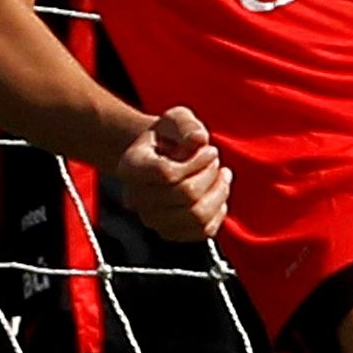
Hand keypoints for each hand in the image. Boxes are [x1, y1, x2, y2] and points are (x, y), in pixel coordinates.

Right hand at [117, 107, 229, 242]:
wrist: (162, 157)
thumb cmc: (170, 136)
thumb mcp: (176, 120)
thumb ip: (186, 125)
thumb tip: (199, 139)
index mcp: (130, 167)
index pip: (167, 173)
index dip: (198, 161)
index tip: (210, 149)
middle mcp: (135, 198)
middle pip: (186, 195)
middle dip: (210, 174)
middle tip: (215, 160)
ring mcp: (151, 219)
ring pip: (197, 217)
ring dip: (219, 193)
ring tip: (222, 175)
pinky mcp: (171, 233)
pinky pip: (203, 231)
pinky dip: (219, 211)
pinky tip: (218, 192)